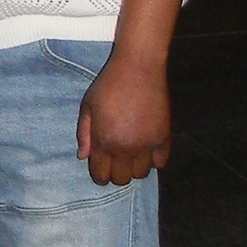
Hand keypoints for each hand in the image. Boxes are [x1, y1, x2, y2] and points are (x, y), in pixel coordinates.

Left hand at [76, 47, 171, 186]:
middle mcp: (125, 148)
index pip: (101, 175)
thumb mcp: (87, 105)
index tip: (101, 168)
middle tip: (116, 159)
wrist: (138, 68)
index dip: (99, 175)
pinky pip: (160, 162)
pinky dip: (153, 159)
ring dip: (134, 167)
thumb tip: (83, 156)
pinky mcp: (163, 137)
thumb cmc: (109, 84)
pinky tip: (147, 148)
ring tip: (132, 153)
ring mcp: (146, 145)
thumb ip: (83, 133)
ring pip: (141, 174)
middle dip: (116, 172)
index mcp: (103, 141)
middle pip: (121, 179)